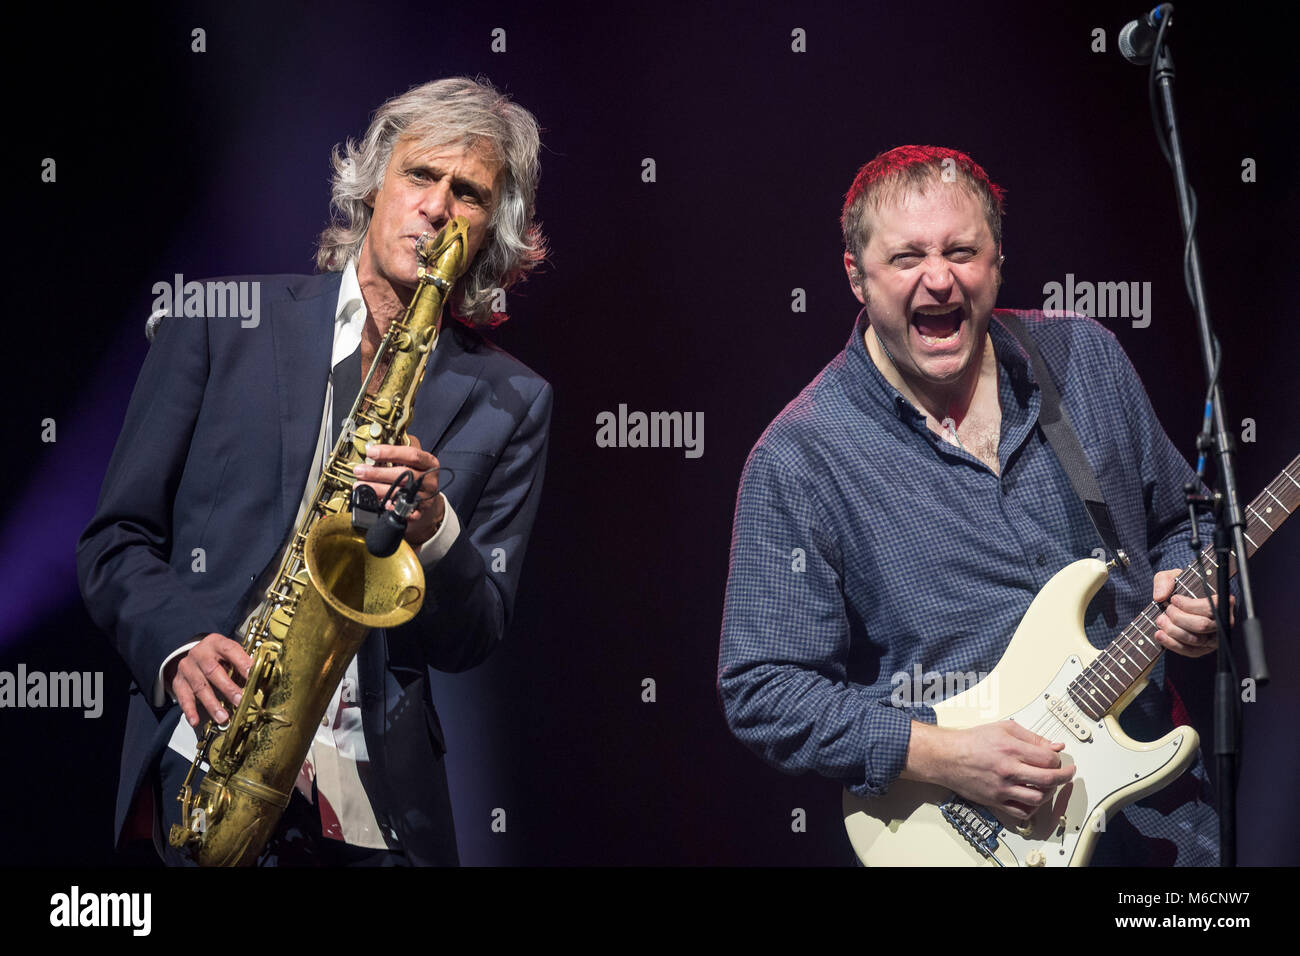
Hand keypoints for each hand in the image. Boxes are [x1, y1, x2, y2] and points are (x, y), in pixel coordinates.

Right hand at [166, 633, 252, 727]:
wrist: (195, 654)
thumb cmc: (219, 656)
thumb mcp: (231, 654)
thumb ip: (243, 664)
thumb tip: (262, 680)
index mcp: (216, 643)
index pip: (230, 650)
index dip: (242, 663)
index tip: (253, 677)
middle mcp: (199, 654)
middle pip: (213, 670)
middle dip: (228, 688)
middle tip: (239, 701)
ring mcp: (187, 668)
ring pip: (199, 687)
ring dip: (212, 704)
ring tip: (223, 717)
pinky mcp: (179, 682)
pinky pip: (183, 697)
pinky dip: (189, 710)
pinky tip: (195, 721)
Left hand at [353, 436, 445, 547]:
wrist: (428, 494)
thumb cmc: (417, 472)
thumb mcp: (413, 458)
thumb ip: (399, 449)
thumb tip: (375, 445)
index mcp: (429, 462)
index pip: (411, 455)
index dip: (390, 453)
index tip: (371, 452)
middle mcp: (429, 479)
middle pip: (403, 475)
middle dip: (377, 473)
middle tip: (360, 471)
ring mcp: (425, 496)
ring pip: (399, 493)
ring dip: (377, 489)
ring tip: (360, 485)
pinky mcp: (420, 510)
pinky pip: (404, 510)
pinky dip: (391, 507)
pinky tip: (380, 503)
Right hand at [904, 720, 1075, 820]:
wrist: (947, 757)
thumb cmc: (972, 741)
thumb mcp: (1003, 728)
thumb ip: (1031, 737)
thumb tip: (1054, 745)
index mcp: (1011, 748)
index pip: (1048, 758)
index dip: (1058, 759)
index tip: (1058, 759)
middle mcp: (1008, 769)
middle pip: (1048, 779)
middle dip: (1064, 777)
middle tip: (1068, 774)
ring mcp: (1002, 787)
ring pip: (1038, 798)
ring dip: (1049, 792)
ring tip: (1048, 785)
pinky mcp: (995, 801)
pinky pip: (1021, 812)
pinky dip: (1032, 808)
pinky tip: (1033, 798)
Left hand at [1151, 569, 1232, 658]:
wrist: (1175, 603)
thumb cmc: (1180, 588)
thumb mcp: (1172, 577)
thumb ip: (1165, 580)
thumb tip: (1160, 597)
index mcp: (1221, 602)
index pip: (1211, 607)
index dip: (1190, 605)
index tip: (1175, 599)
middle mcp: (1222, 622)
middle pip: (1202, 625)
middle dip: (1179, 618)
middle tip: (1168, 610)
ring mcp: (1214, 638)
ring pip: (1195, 640)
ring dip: (1173, 630)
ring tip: (1160, 620)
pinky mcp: (1203, 649)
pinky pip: (1190, 651)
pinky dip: (1172, 644)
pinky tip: (1159, 634)